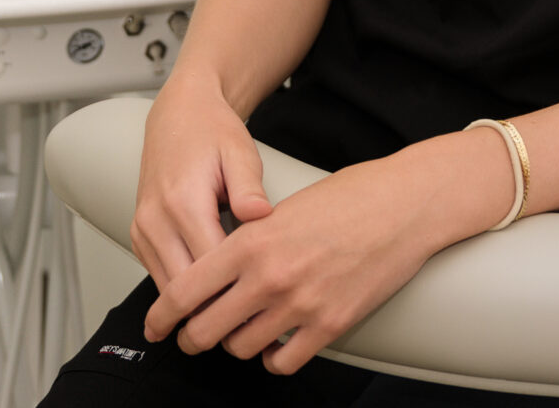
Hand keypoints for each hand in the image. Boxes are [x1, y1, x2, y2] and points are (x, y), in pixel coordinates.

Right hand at [130, 77, 274, 293]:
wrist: (180, 114)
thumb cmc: (211, 132)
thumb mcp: (240, 152)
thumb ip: (249, 187)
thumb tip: (260, 216)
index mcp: (182, 202)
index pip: (209, 267)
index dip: (237, 289)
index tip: (263, 299)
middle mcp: (155, 220)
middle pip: (184, 288)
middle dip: (216, 305)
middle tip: (251, 316)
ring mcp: (143, 229)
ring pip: (167, 289)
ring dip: (197, 302)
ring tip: (234, 307)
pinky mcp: (139, 236)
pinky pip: (159, 276)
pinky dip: (183, 287)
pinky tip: (212, 288)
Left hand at [144, 132, 505, 373]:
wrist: (403, 206)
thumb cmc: (348, 198)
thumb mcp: (283, 210)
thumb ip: (247, 243)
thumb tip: (217, 272)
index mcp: (251, 242)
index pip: (186, 290)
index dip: (161, 314)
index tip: (155, 324)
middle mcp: (270, 277)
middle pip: (206, 329)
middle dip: (192, 337)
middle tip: (192, 336)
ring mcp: (300, 305)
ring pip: (241, 347)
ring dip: (236, 343)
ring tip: (241, 330)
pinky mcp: (330, 325)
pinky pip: (283, 361)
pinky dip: (274, 357)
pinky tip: (276, 343)